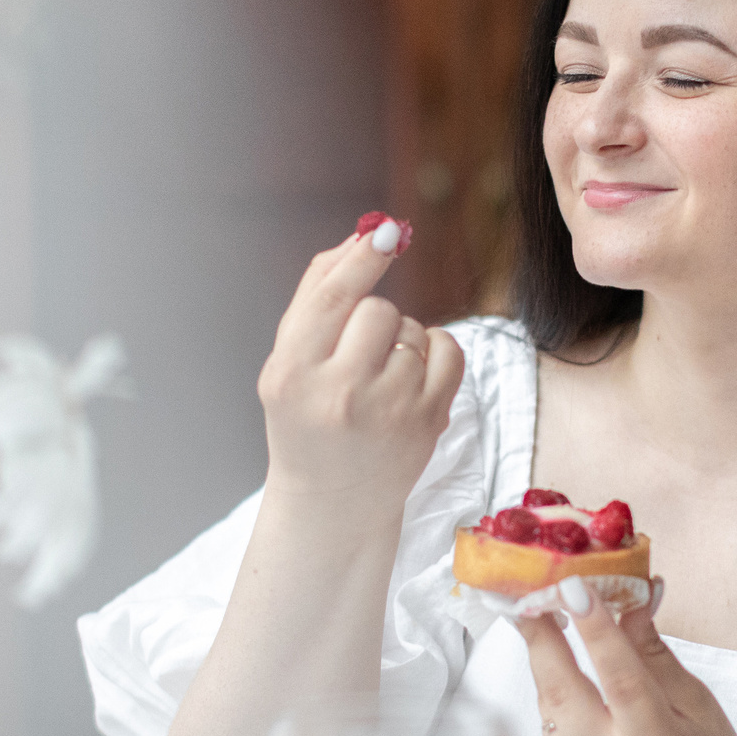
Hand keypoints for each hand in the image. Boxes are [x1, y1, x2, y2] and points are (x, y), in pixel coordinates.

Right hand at [257, 218, 463, 507]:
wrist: (332, 502)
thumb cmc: (306, 418)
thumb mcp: (289, 361)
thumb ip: (317, 293)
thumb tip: (365, 233)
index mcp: (291, 375)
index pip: (333, 299)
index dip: (362, 260)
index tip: (386, 233)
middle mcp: (338, 394)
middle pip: (376, 310)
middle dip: (371, 319)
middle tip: (357, 356)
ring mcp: (388, 411)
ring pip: (412, 330)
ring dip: (401, 341)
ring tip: (379, 380)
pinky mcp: (427, 422)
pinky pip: (447, 350)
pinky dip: (434, 352)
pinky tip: (413, 377)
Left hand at [515, 581, 736, 735]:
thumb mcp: (700, 709)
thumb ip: (656, 656)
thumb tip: (629, 600)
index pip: (619, 676)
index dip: (594, 627)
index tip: (573, 585)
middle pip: (562, 690)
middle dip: (541, 635)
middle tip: (530, 592)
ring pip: (549, 707)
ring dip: (544, 661)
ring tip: (542, 619)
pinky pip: (551, 728)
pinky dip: (554, 694)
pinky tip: (563, 672)